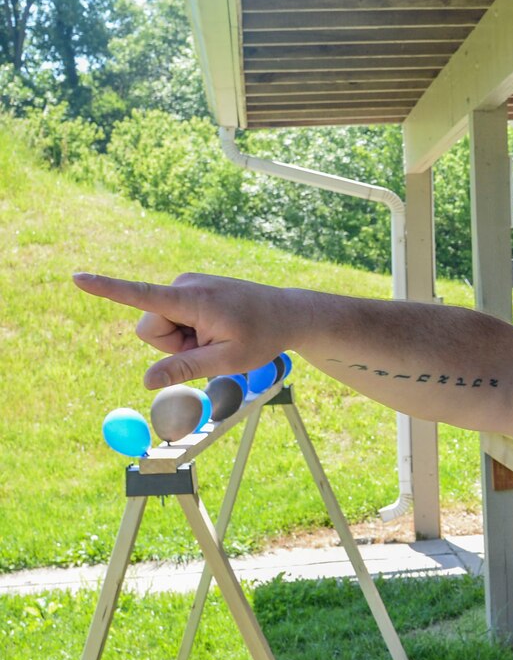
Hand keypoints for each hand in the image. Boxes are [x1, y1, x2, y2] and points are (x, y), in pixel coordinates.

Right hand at [73, 272, 290, 389]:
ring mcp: (186, 284)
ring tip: (216, 335)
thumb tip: (147, 381)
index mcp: (192, 300)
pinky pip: (173, 318)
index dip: (107, 289)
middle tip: (211, 345)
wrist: (287, 313)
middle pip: (150, 329)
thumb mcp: (227, 361)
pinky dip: (189, 330)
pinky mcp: (188, 288)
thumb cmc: (262, 337)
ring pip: (160, 325)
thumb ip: (185, 369)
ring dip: (182, 339)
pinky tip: (215, 327)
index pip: (142, 296)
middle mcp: (184, 284)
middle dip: (172, 346)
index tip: (78, 278)